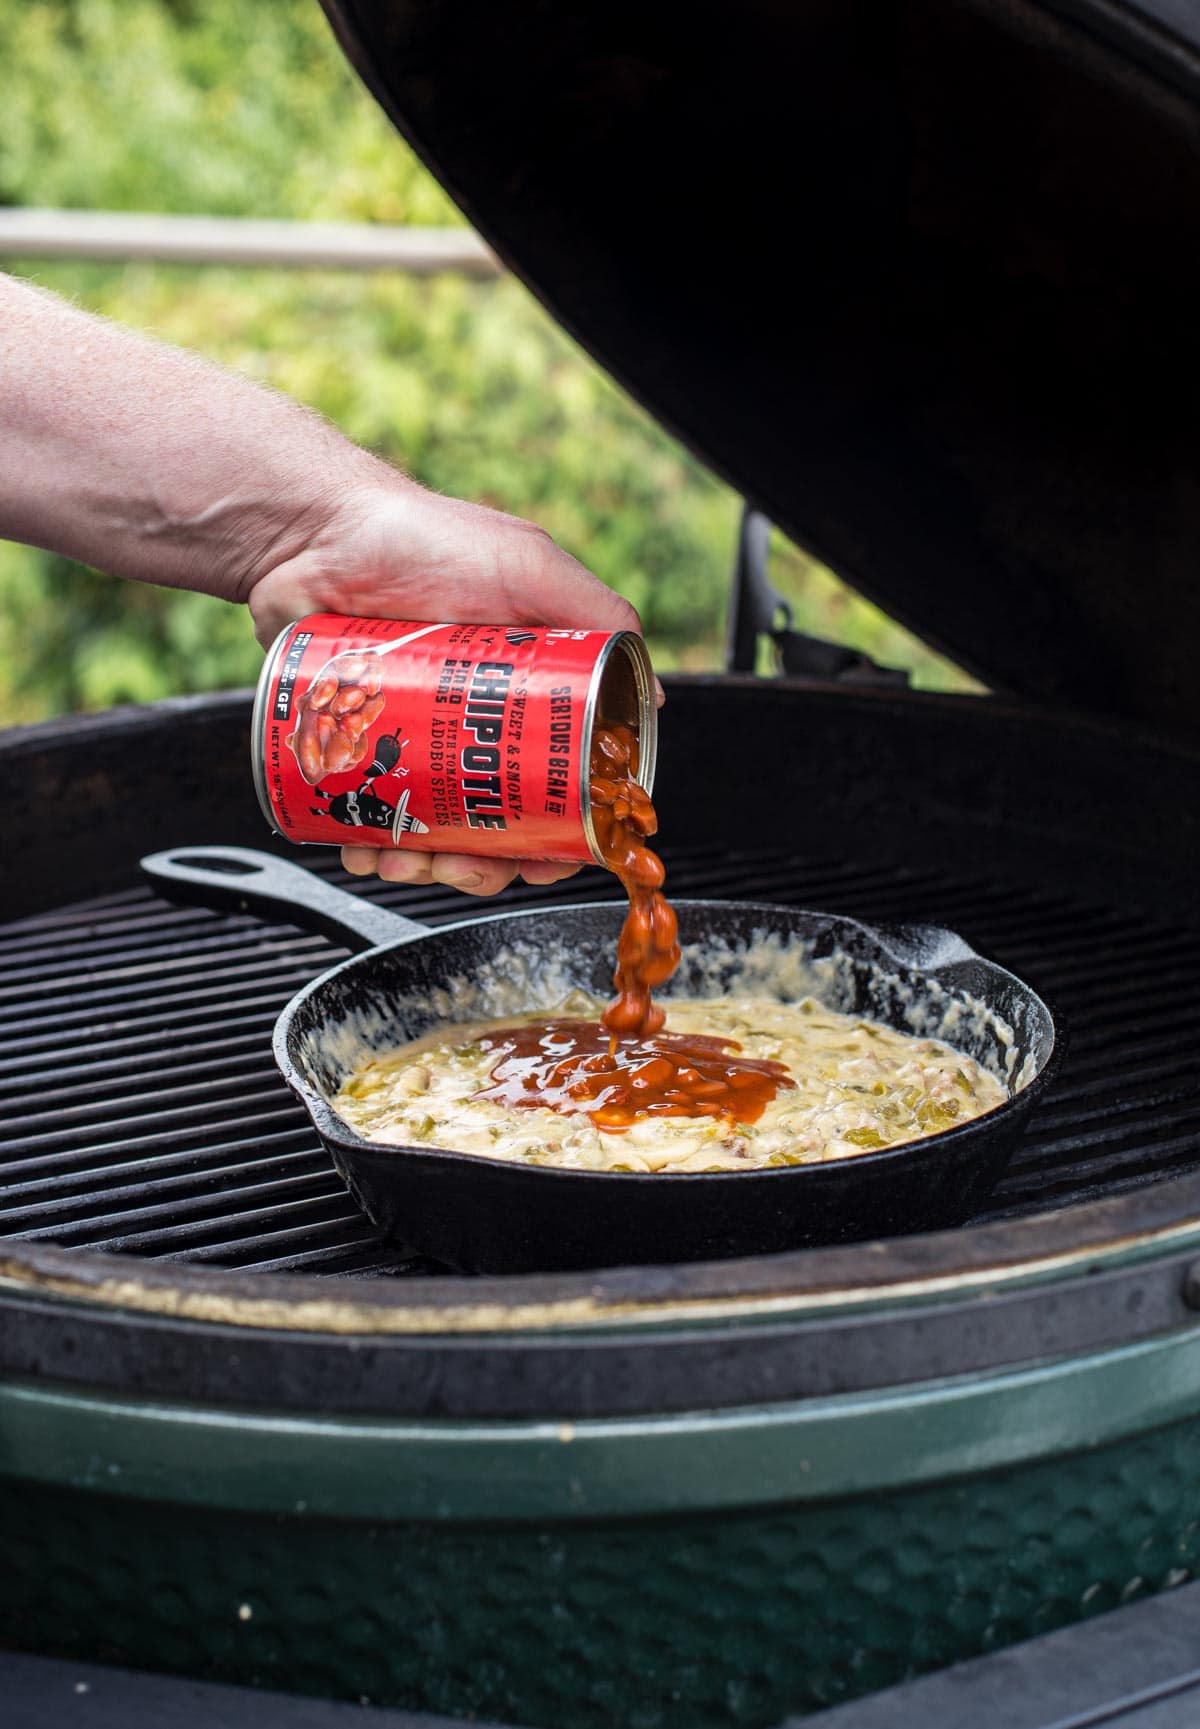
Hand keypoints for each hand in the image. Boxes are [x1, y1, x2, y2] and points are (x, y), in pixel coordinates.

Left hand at [246, 476, 649, 895]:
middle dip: (481, 862)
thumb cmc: (423, 537)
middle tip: (457, 861)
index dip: (557, 834)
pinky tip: (358, 844)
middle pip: (495, 826)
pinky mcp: (357, 746)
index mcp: (527, 698)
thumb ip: (601, 618)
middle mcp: (475, 725)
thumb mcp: (530, 565)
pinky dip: (366, 843)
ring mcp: (414, 739)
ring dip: (422, 863)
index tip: (542, 856)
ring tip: (401, 856)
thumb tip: (653, 697)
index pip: (558, 785)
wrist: (310, 533)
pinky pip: (365, 816)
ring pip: (430, 832)